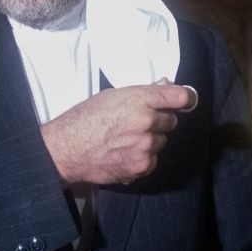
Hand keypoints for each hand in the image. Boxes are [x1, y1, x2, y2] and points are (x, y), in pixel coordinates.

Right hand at [39, 82, 190, 185]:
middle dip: (157, 121)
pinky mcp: (142, 165)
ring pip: (162, 142)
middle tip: (136, 123)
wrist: (66, 148)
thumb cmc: (83, 119)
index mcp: (138, 100)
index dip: (184, 98)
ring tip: (125, 140)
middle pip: (171, 121)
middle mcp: (146, 121)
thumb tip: (165, 85)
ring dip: (150, 141)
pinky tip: (123, 153)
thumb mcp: (110, 97)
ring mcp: (145, 146)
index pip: (178, 96)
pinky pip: (153, 159)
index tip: (184, 101)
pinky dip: (143, 158)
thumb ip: (140, 93)